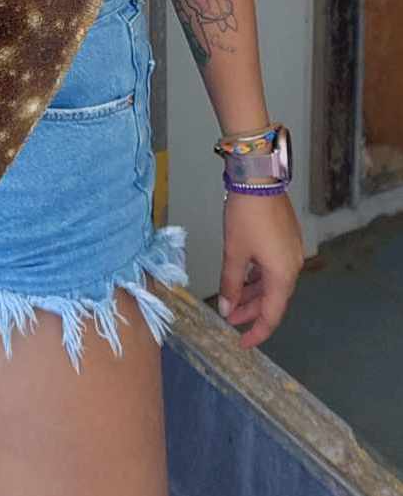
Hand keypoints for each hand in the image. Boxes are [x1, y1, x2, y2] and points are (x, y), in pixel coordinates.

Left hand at [217, 190, 304, 348]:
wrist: (259, 177)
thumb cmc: (246, 216)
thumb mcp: (234, 252)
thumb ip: (231, 284)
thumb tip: (227, 310)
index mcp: (283, 274)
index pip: (272, 315)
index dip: (257, 332)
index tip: (242, 343)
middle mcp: (293, 266)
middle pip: (274, 299)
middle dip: (251, 311)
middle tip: (230, 319)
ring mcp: (292, 251)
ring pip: (273, 283)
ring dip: (254, 293)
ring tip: (233, 300)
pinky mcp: (287, 239)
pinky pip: (274, 268)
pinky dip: (259, 277)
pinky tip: (244, 277)